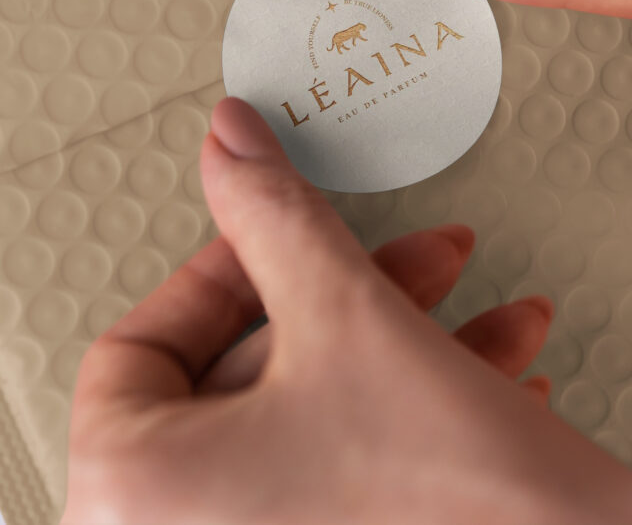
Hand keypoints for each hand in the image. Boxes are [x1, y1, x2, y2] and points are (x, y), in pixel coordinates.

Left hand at [62, 98, 631, 524]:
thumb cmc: (454, 504)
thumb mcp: (350, 319)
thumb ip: (274, 216)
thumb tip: (230, 143)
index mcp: (134, 492)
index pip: (138, 347)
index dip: (226, 269)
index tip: (282, 239)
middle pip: (244, 379)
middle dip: (354, 304)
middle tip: (414, 263)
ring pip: (311, 422)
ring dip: (405, 351)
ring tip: (484, 323)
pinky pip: (347, 475)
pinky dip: (416, 418)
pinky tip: (498, 382)